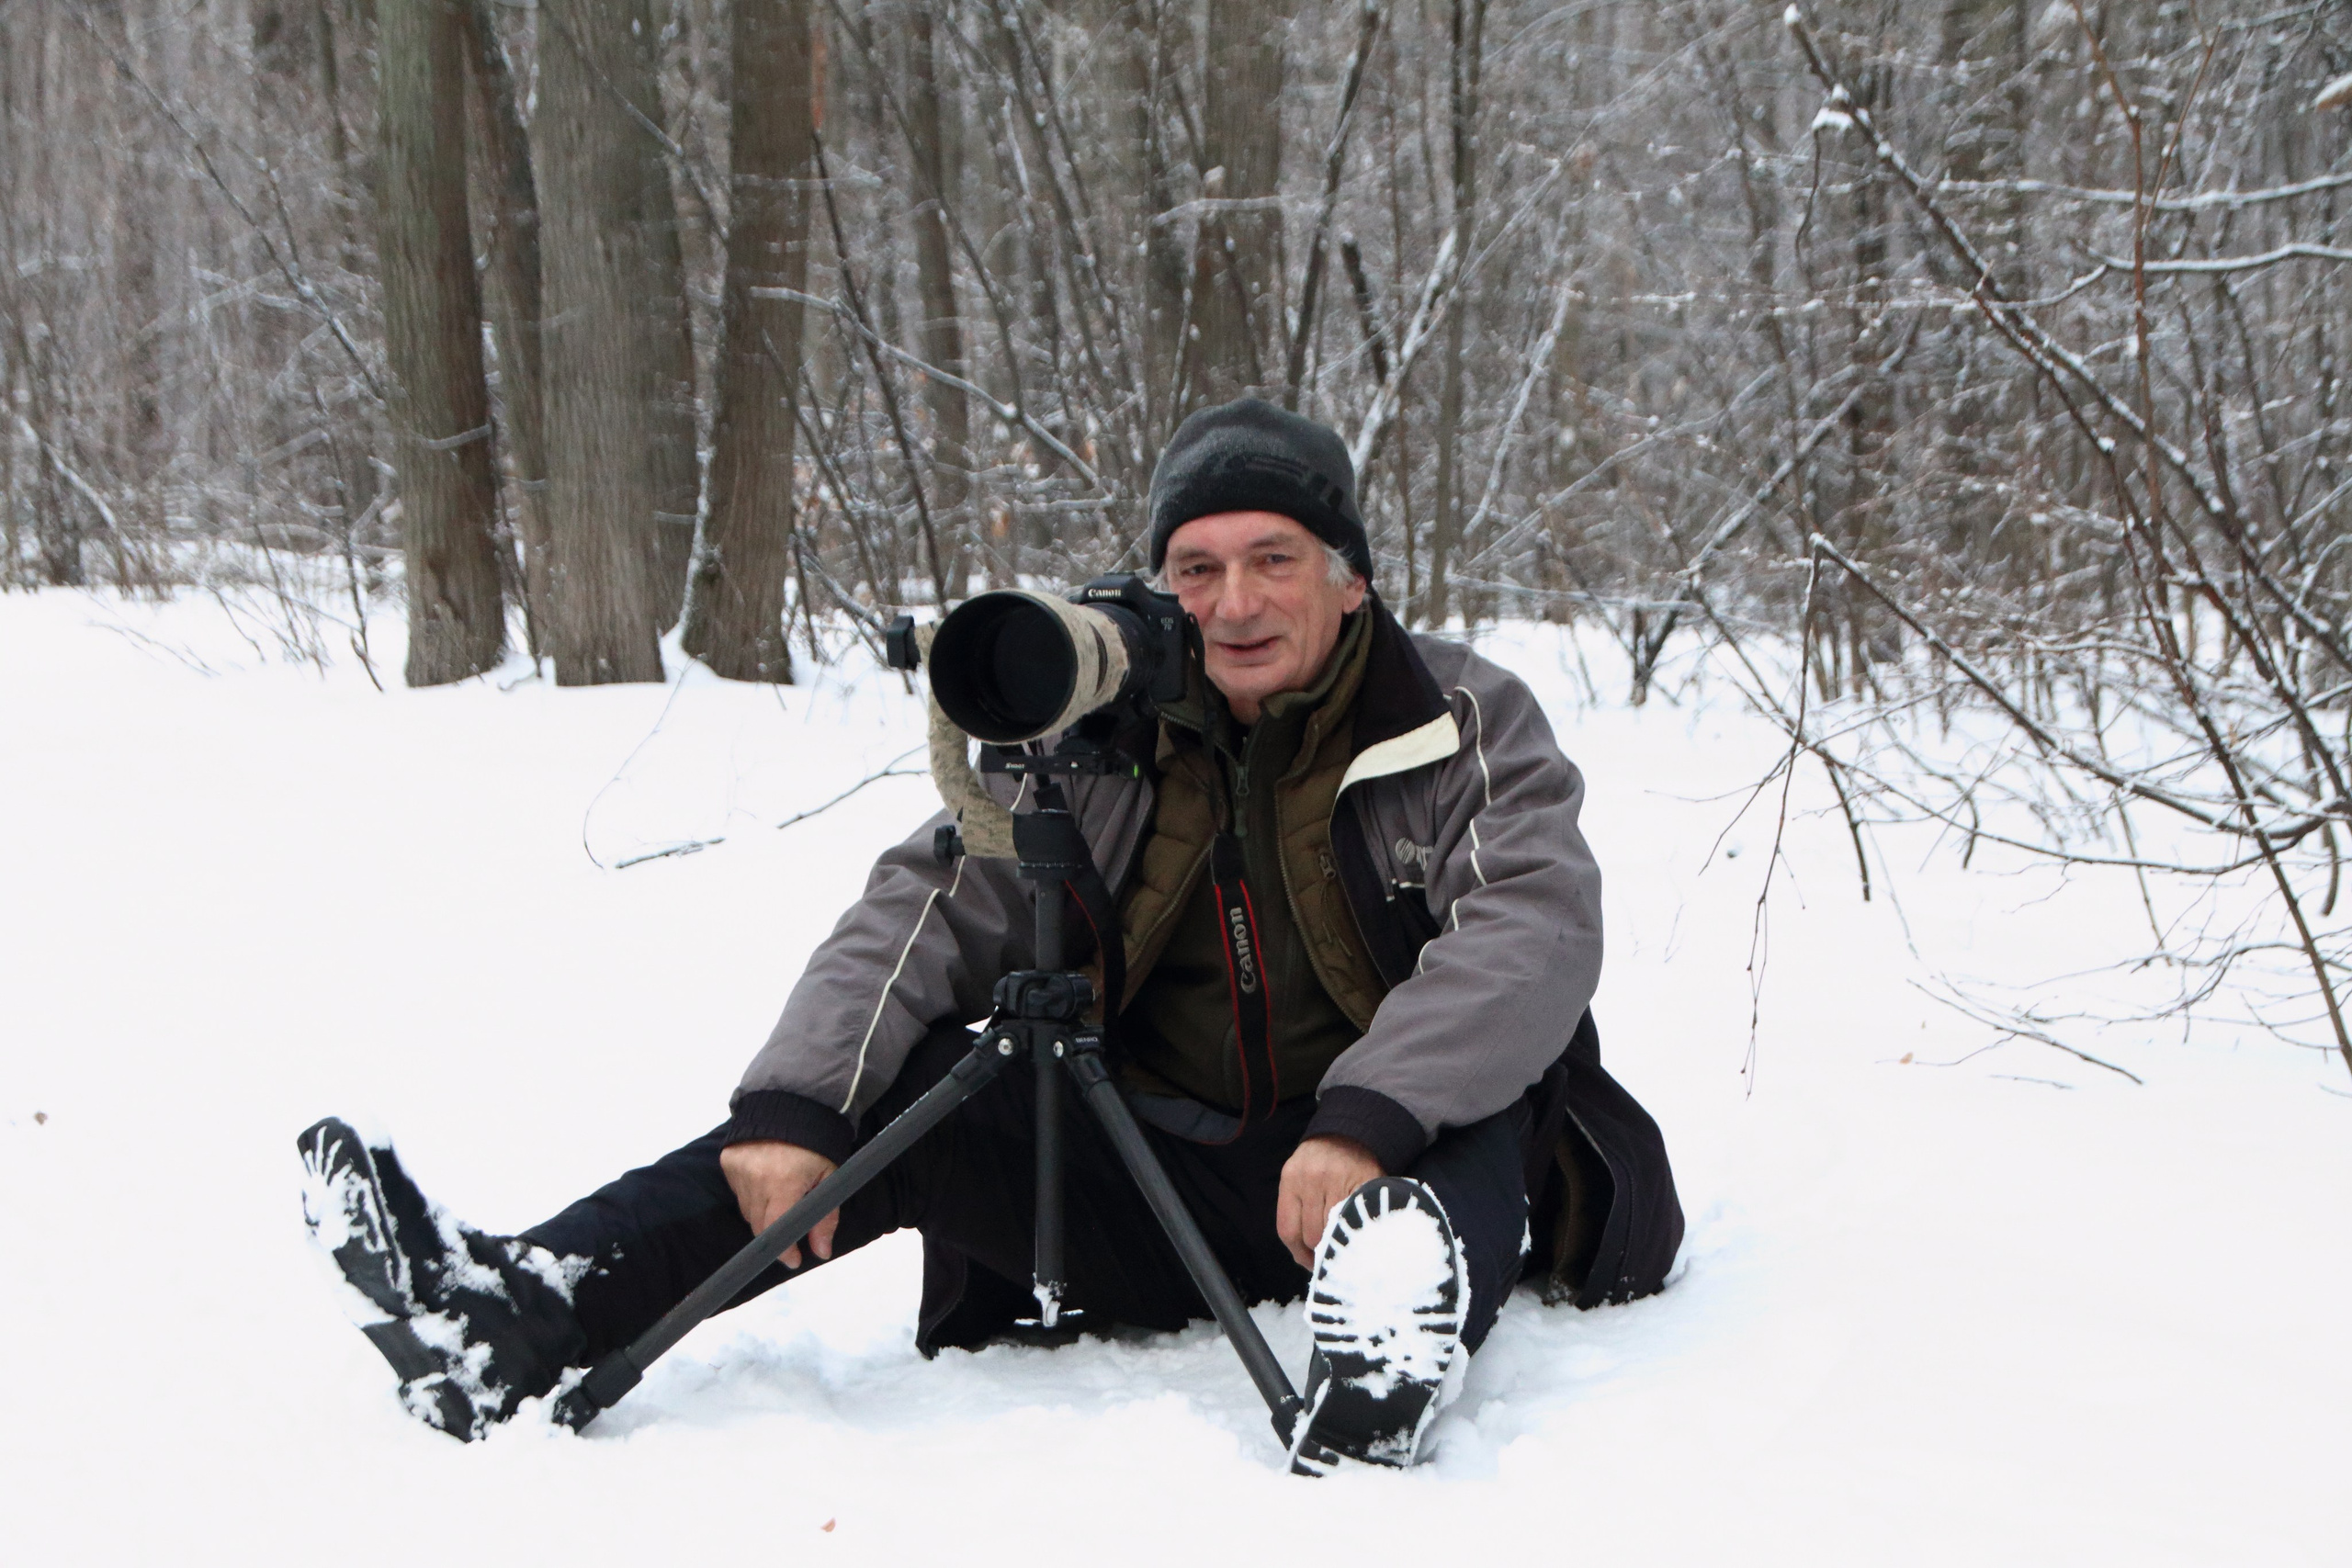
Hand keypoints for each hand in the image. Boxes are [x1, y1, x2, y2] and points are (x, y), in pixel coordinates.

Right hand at [719, 1140, 840, 1268]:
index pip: (775, 1229)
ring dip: (764, 1213)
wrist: (794, 1102)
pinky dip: (753, 1195)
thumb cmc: (818, 1142)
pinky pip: (738, 1193)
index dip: (784, 1250)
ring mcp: (738, 1169)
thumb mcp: (830, 1178)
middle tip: (793, 1232)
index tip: (794, 1259)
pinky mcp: (728, 1162)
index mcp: (784, 1180)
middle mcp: (756, 1177)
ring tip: (783, 1197)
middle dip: (776, 1234)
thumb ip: (825, 1217)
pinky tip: (768, 1181)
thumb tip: (821, 1252)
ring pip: (748, 1211)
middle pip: (759, 1225)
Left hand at [1276, 1135, 1383, 1269]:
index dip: (1298, 1253)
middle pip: (1311, 1234)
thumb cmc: (1319, 1162)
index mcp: (1291, 1179)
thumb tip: (1304, 1254)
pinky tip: (1356, 1233)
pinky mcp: (1362, 1183)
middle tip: (1329, 1255)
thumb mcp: (1298, 1177)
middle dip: (1319, 1249)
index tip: (1309, 1263)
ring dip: (1337, 1240)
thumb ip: (1297, 1209)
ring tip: (1343, 1243)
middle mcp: (1311, 1179)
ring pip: (1333, 1229)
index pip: (1288, 1229)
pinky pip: (1354, 1217)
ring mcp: (1338, 1180)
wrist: (1349, 1132)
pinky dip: (1355, 1229)